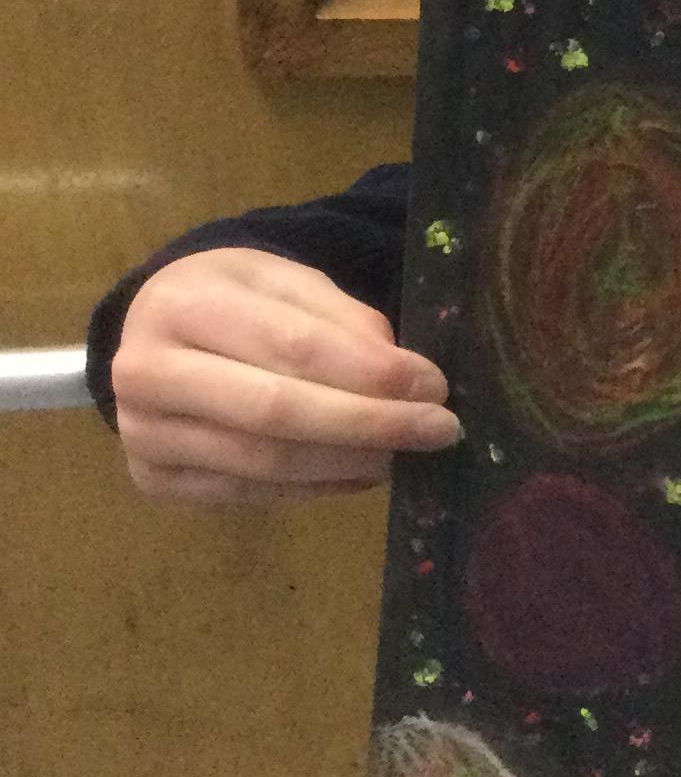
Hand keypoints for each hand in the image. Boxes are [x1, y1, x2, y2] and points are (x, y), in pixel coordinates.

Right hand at [113, 248, 460, 507]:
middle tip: (439, 431)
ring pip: (264, 462)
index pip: (292, 346)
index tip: (434, 386)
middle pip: (275, 411)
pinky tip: (361, 473)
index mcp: (182, 304)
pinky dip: (317, 487)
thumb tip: (409, 379)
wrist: (156, 328)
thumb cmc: (236, 299)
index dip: (369, 372)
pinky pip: (250, 493)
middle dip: (369, 424)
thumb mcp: (287, 282)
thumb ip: (344, 321)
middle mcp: (146, 372)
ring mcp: (143, 434)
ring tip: (405, 454)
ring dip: (349, 463)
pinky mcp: (154, 480)